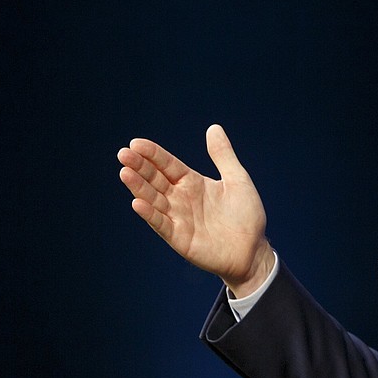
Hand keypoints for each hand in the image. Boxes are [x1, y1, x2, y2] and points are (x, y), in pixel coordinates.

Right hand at [117, 124, 273, 295]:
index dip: (152, 154)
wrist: (254, 250)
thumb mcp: (237, 179)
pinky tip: (137, 202)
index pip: (167, 165)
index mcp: (192, 182)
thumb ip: (223, 155)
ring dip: (139, 187)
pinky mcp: (180, 238)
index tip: (136, 143)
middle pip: (155, 179)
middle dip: (139, 166)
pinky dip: (150, 214)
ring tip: (124, 172)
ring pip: (153, 199)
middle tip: (123, 153)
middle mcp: (181, 198)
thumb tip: (214, 127)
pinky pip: (161, 224)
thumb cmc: (246, 215)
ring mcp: (178, 218)